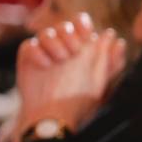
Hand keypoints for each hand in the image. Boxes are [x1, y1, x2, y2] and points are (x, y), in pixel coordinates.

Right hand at [14, 13, 125, 138]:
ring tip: (60, 60)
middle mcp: (63, 49)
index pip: (81, 25)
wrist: (52, 118)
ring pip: (46, 33)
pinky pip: (29, 44)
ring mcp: (45, 53)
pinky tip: (45, 66)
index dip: (82, 23)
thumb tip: (113, 36)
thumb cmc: (78, 102)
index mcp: (82, 51)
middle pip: (64, 26)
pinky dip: (38, 52)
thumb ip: (109, 60)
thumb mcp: (99, 83)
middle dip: (69, 34)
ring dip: (55, 43)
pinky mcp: (28, 59)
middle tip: (74, 51)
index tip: (86, 32)